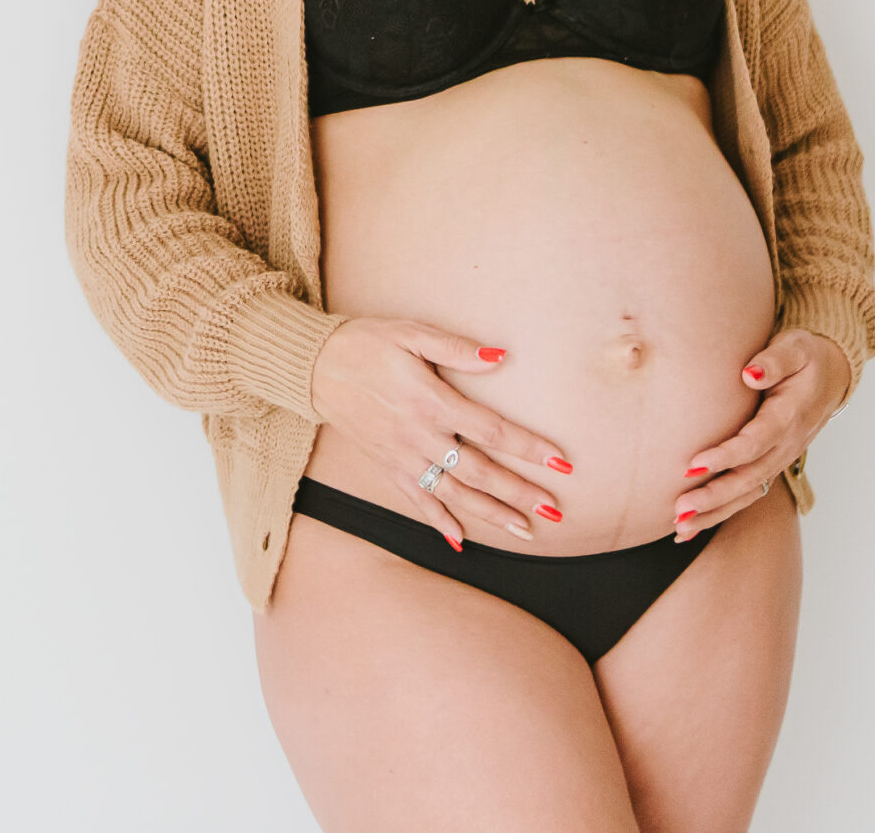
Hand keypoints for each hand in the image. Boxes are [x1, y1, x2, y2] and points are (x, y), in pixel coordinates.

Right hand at [309, 317, 570, 548]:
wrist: (314, 367)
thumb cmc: (366, 344)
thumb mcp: (411, 333)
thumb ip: (456, 348)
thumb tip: (501, 357)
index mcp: (430, 401)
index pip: (491, 431)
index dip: (529, 448)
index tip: (561, 462)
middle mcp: (419, 436)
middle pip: (479, 473)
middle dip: (519, 493)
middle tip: (555, 510)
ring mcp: (402, 456)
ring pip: (453, 494)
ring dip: (491, 514)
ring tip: (526, 530)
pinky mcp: (387, 466)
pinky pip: (417, 501)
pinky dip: (439, 523)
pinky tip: (460, 542)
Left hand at [671, 330, 850, 540]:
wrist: (831, 374)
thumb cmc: (805, 357)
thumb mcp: (795, 348)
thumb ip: (775, 360)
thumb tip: (750, 373)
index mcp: (789, 417)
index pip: (755, 443)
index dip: (725, 456)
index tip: (692, 464)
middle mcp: (786, 445)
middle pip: (749, 478)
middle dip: (714, 496)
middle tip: (680, 508)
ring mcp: (780, 458)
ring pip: (748, 493)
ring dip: (714, 512)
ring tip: (681, 527)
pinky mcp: (771, 464)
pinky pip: (747, 494)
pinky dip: (721, 513)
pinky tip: (692, 527)